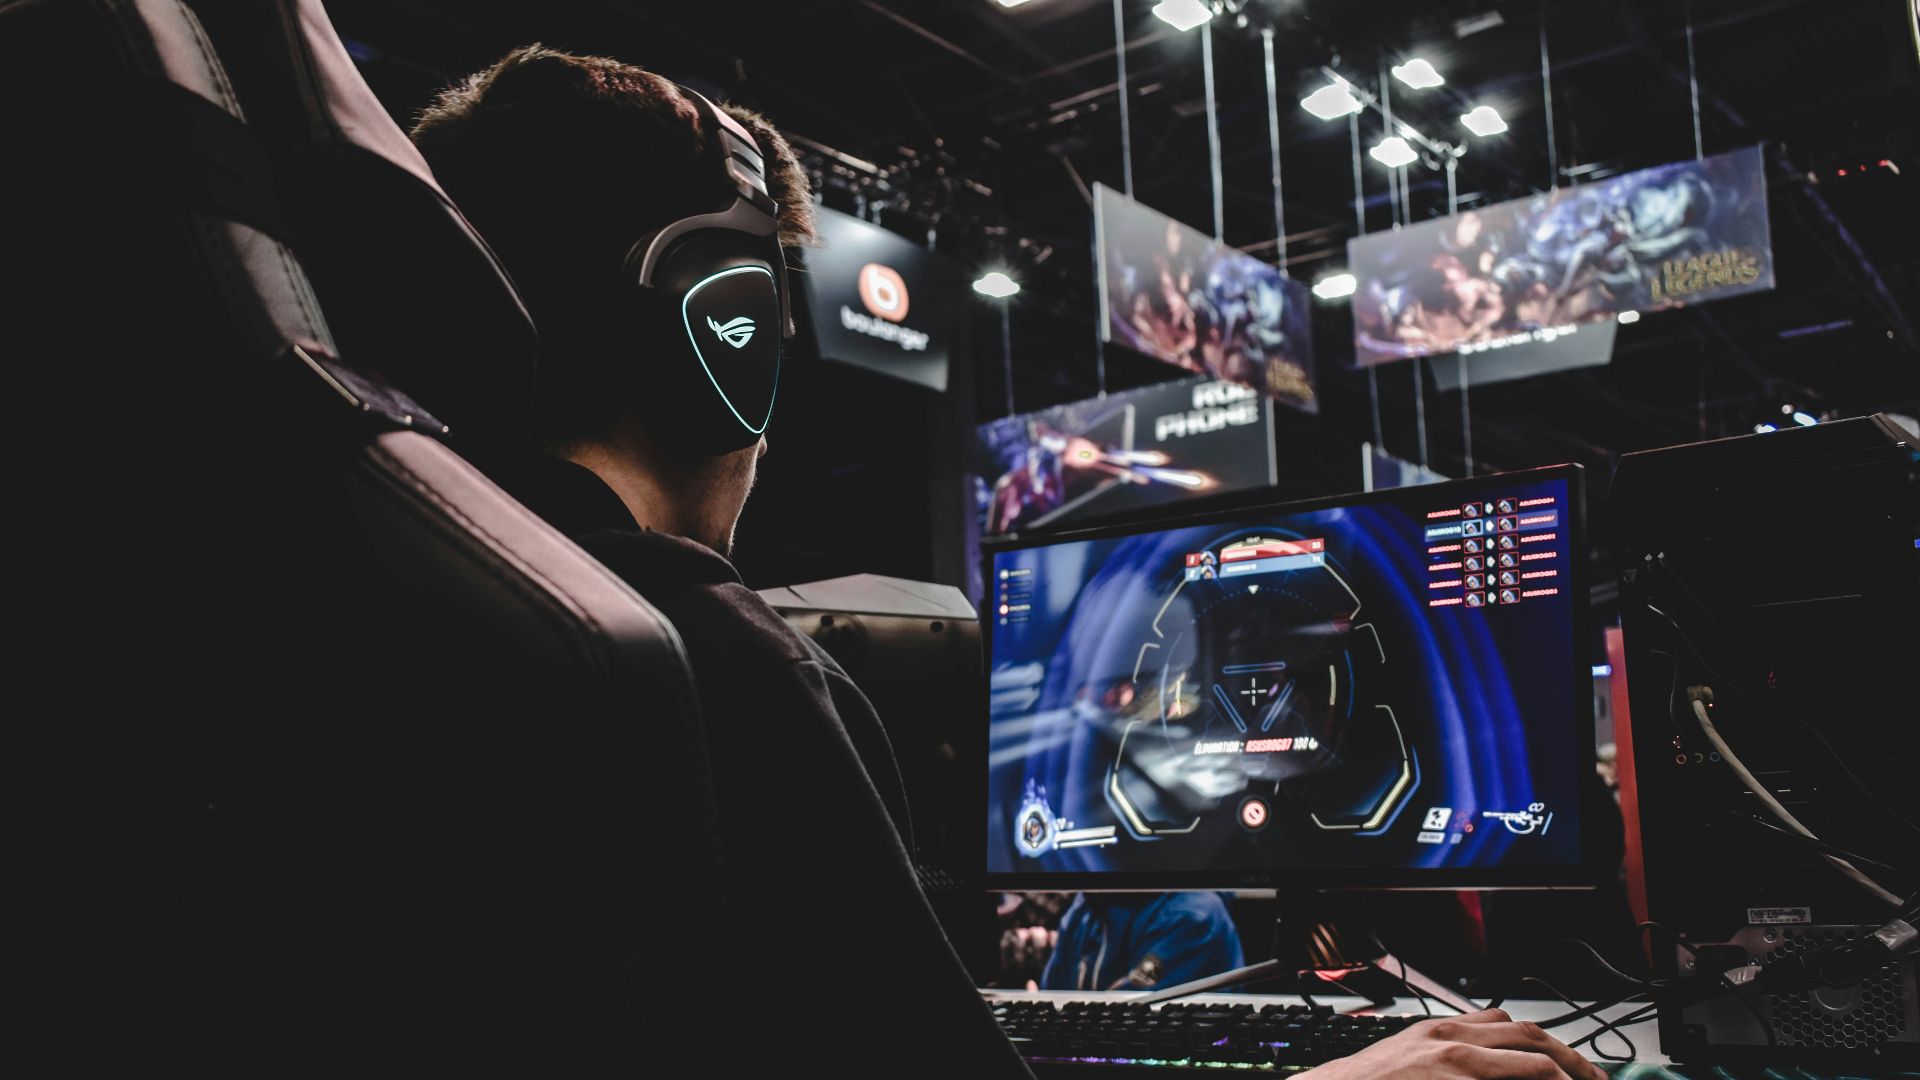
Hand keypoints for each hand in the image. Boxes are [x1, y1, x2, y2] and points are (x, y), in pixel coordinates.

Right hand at [1305, 1009, 1606, 1079]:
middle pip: (1528, 1034)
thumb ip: (1443, 1053)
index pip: (1505, 1022)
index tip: (1563, 1060)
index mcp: (1440, 1030)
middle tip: (1593, 1077)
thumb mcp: (1409, 1056)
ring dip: (1564, 1073)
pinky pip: (1513, 1079)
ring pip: (1532, 1060)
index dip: (1542, 1040)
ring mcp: (1456, 1062)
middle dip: (1568, 1056)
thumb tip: (1479, 1065)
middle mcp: (1452, 1038)